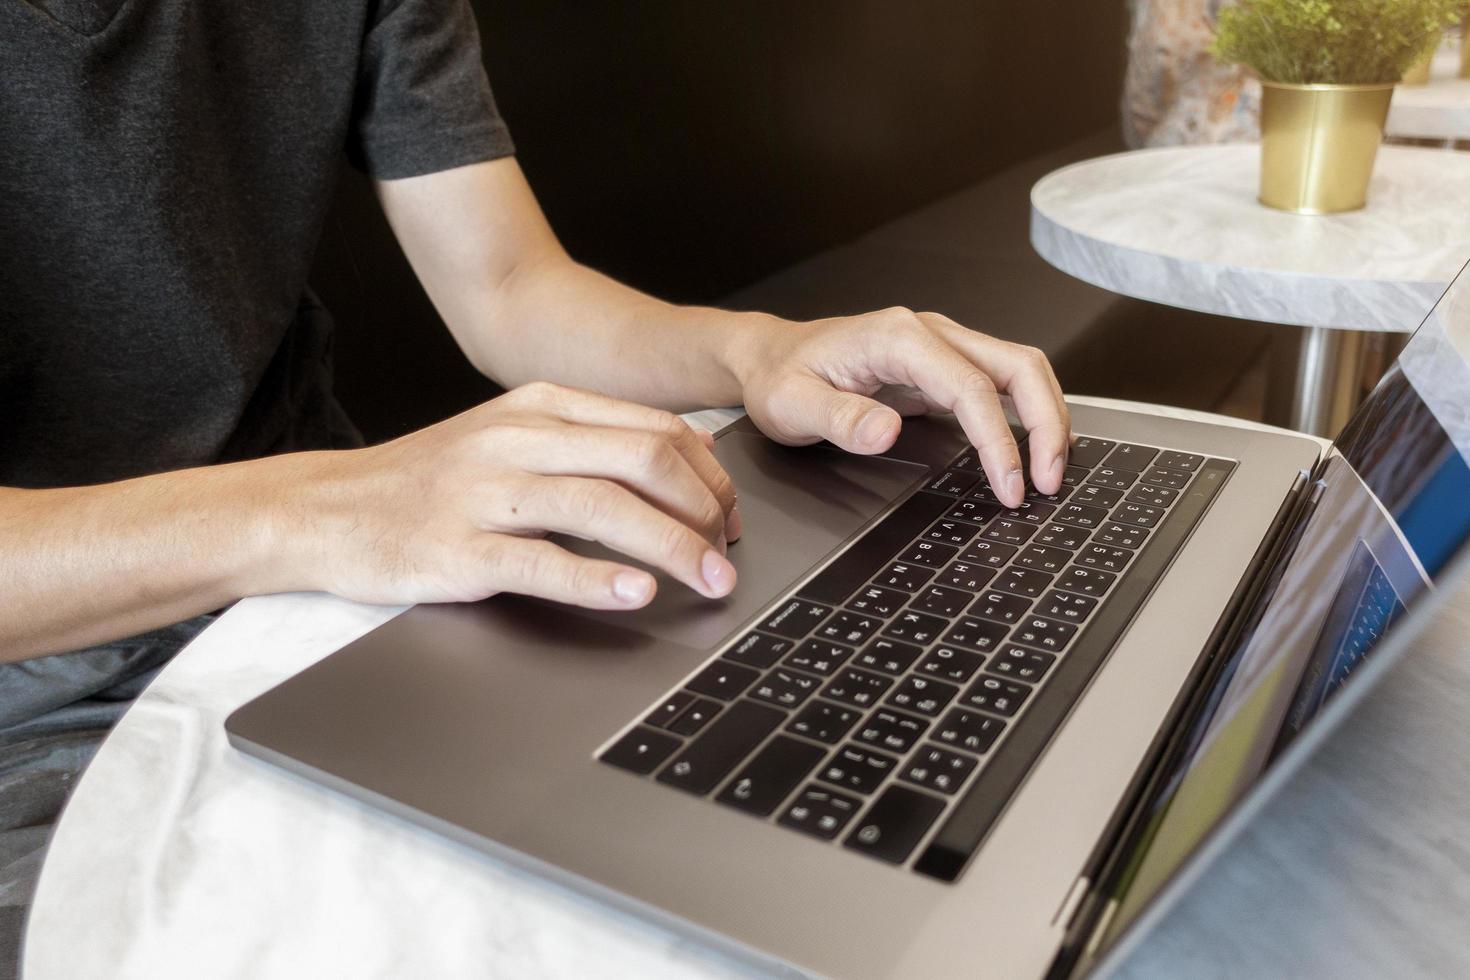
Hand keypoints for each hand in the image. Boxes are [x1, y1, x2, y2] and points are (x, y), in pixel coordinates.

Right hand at [292, 383, 739, 608]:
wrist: (326, 508)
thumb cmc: (428, 479)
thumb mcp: (509, 436)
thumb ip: (589, 439)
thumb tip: (687, 455)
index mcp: (538, 406)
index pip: (652, 427)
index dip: (707, 475)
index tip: (731, 516)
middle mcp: (516, 439)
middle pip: (640, 458)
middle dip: (703, 508)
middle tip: (729, 552)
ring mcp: (484, 493)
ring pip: (601, 506)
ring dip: (671, 545)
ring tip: (709, 579)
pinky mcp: (456, 549)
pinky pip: (540, 562)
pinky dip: (596, 579)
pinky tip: (635, 593)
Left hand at [734, 308, 1070, 507]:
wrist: (768, 358)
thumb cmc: (780, 378)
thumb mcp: (792, 405)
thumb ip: (840, 419)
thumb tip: (886, 432)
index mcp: (897, 338)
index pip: (972, 387)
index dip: (998, 439)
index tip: (1009, 484)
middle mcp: (928, 333)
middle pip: (1017, 365)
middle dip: (1046, 423)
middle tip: (1049, 481)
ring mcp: (939, 347)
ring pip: (1019, 369)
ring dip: (1045, 416)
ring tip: (1050, 471)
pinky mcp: (941, 366)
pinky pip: (1001, 383)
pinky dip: (1026, 413)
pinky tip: (1031, 448)